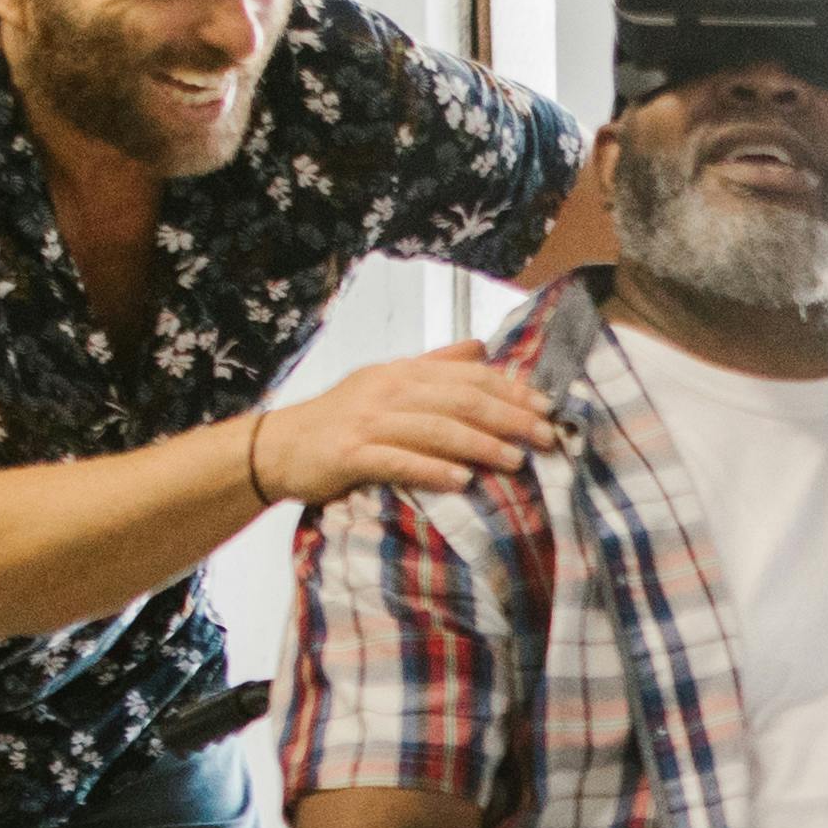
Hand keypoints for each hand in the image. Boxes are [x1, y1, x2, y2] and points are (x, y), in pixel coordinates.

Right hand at [254, 350, 559, 506]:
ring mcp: (368, 422)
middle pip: (458, 400)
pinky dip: (432, 469)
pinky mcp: (350, 455)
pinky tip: (462, 480)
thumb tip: (482, 347)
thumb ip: (435, 366)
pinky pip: (398, 461)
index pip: (467, 375)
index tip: (548, 408)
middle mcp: (388, 390)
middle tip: (545, 437)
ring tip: (515, 461)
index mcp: (402, 372)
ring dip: (479, 444)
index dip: (511, 390)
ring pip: (434, 429)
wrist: (279, 447)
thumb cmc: (342, 419)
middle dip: (508, 417)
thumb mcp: (387, 383)